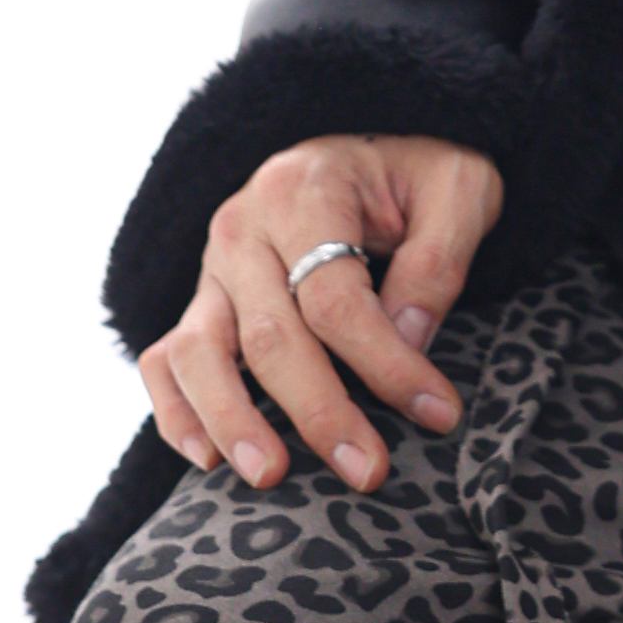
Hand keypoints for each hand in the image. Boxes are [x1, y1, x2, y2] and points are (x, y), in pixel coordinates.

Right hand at [139, 133, 503, 494]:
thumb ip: (438, 260)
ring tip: (272, 476)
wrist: (368, 146)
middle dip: (320, 412)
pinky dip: (175, 410)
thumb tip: (408, 340)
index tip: (437, 413)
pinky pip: (166, 360)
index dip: (386, 363)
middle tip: (369, 472)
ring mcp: (213, 269)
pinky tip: (207, 459)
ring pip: (200, 353)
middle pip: (270, 336)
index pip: (335, 296)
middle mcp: (243, 229)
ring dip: (233, 421)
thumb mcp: (456, 189)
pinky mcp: (203, 302)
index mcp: (304, 190)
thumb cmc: (418, 174)